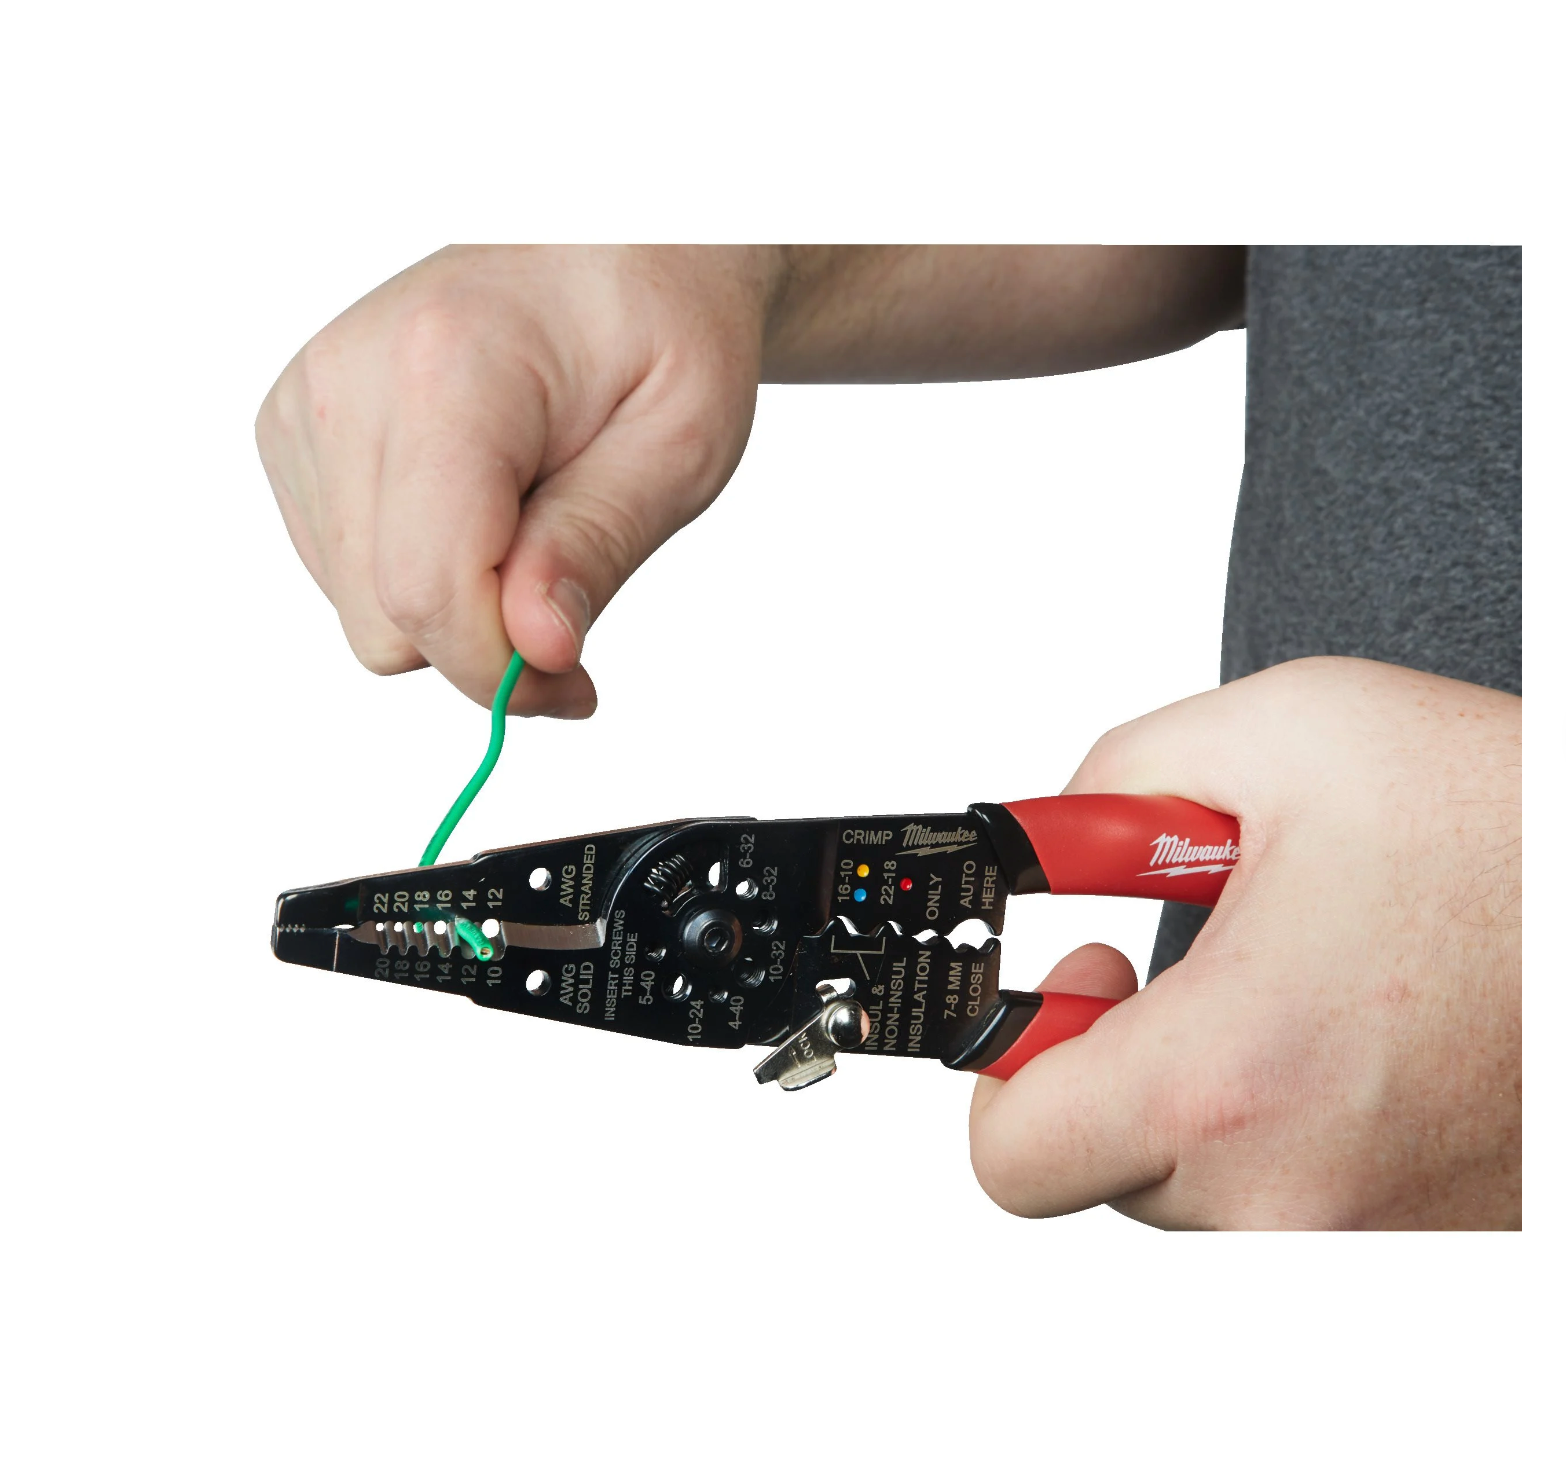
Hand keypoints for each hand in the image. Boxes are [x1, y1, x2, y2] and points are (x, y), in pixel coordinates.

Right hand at [256, 245, 775, 713]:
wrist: (614, 244)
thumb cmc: (661, 326)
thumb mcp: (681, 441)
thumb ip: (598, 544)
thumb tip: (532, 649)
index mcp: (445, 366)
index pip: (427, 589)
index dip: (503, 670)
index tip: (576, 679)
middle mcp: (347, 380)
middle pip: (386, 619)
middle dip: (487, 640)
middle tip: (571, 591)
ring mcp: (307, 405)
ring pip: (362, 610)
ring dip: (456, 604)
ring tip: (529, 517)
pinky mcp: (295, 432)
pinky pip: (346, 574)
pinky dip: (420, 570)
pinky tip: (478, 506)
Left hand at [969, 657, 1520, 1228]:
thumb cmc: (1513, 825)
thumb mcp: (1279, 732)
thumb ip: (1112, 779)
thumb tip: (1047, 840)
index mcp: (1231, 1081)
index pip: (1014, 1159)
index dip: (1010, 1067)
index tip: (1071, 987)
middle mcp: (1296, 1197)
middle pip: (1106, 1166)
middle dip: (1121, 1059)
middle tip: (1185, 964)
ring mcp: (1375, 1241)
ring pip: (1204, 1185)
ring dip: (1216, 1086)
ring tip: (1302, 980)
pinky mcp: (1434, 1244)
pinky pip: (1300, 1197)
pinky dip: (1299, 1119)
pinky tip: (1357, 1030)